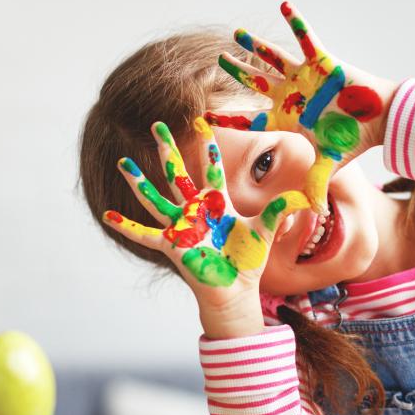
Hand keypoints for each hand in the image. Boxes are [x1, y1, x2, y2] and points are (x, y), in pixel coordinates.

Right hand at [102, 117, 309, 332]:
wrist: (236, 291)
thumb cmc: (247, 261)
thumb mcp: (266, 231)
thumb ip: (281, 211)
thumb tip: (306, 198)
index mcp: (218, 205)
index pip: (212, 170)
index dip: (208, 148)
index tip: (202, 123)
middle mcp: (196, 212)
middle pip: (179, 174)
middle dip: (168, 149)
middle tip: (157, 125)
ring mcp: (182, 227)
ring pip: (156, 198)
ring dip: (139, 181)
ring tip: (122, 163)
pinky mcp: (172, 245)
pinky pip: (145, 234)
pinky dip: (126, 225)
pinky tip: (107, 215)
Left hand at [212, 1, 397, 215]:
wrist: (380, 119)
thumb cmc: (355, 139)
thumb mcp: (331, 163)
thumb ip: (317, 184)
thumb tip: (315, 215)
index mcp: (289, 117)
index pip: (252, 119)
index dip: (229, 118)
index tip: (204, 117)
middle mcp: (292, 94)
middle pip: (256, 82)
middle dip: (237, 72)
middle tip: (219, 61)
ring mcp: (305, 76)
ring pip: (273, 58)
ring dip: (255, 45)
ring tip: (237, 34)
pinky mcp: (322, 60)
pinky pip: (306, 37)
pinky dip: (296, 21)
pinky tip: (284, 4)